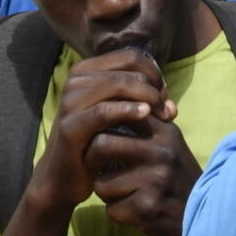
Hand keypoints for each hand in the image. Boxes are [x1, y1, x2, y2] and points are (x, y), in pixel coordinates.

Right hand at [27, 48, 174, 213]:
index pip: (129, 56)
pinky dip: (128, 110)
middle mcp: (75, 80)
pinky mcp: (70, 126)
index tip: (163, 94)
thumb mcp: (119, 117)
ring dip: (146, 96)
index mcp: (86, 70)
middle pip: (127, 69)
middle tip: (165, 108)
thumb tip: (172, 106)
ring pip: (118, 84)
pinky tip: (145, 115)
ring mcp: (70, 101)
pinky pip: (105, 111)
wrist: (63, 178)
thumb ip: (143, 105)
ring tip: (161, 114)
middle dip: (153, 86)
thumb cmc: (95, 142)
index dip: (153, 72)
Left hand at [85, 114, 202, 235]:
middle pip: (102, 144)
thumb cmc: (177, 173)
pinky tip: (129, 209)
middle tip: (95, 165)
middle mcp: (160, 151)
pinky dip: (116, 212)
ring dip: (104, 190)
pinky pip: (112, 210)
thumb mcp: (169, 140)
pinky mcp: (149, 208)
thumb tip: (127, 91)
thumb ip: (149, 120)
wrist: (202, 212)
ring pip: (102, 183)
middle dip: (92, 158)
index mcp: (163, 130)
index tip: (98, 133)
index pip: (121, 113)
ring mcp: (155, 180)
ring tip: (117, 190)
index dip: (102, 124)